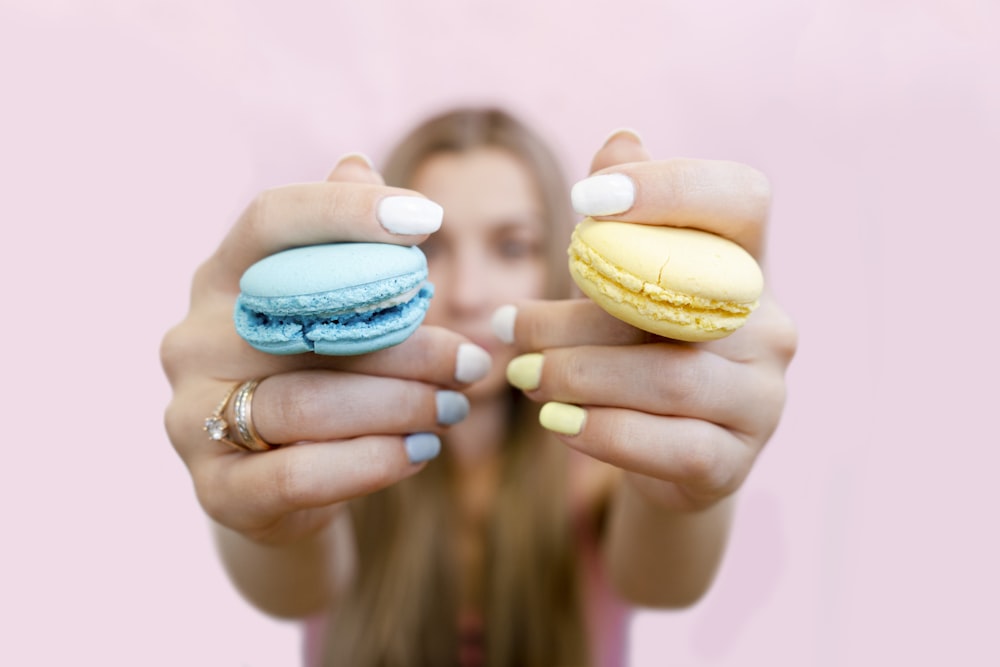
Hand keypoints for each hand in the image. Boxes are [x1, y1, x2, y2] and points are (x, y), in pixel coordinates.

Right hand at [160, 156, 489, 544]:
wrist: (277, 489)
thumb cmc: (317, 377)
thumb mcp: (329, 312)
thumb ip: (340, 246)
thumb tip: (358, 165)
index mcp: (220, 278)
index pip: (270, 220)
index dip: (346, 214)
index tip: (429, 219)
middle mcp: (192, 339)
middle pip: (304, 322)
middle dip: (406, 343)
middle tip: (474, 361)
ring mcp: (190, 416)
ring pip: (306, 404)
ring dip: (400, 406)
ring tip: (456, 409)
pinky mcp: (214, 489)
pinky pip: (296, 475)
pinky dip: (370, 463)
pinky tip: (420, 453)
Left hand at [501, 132, 796, 512]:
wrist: (668, 460)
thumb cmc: (639, 355)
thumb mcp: (626, 289)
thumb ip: (622, 225)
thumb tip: (619, 140)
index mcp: (748, 266)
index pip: (741, 199)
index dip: (670, 188)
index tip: (583, 202)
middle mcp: (771, 327)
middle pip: (677, 300)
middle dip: (576, 315)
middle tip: (505, 326)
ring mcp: (763, 398)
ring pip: (669, 377)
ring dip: (578, 376)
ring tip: (521, 377)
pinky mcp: (737, 461)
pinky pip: (670, 445)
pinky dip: (604, 433)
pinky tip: (558, 425)